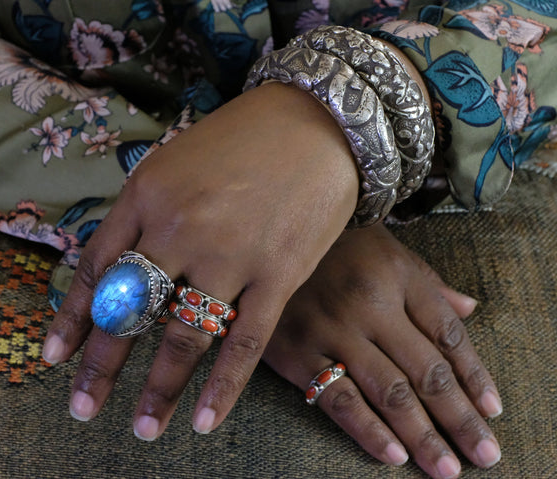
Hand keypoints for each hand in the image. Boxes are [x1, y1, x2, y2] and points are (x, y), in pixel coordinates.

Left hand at [41, 82, 359, 438]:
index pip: (96, 270)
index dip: (72, 319)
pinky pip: (243, 343)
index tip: (53, 358)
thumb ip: (143, 214)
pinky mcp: (277, 275)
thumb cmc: (242, 140)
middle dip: (101, 367)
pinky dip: (222, 388)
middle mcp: (178, 229)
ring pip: (182, 337)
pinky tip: (202, 422)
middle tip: (81, 409)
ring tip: (142, 429)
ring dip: (157, 390)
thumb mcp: (174, 162)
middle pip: (130, 311)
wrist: (317, 121)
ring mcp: (229, 255)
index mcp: (145, 196)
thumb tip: (116, 271)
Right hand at [263, 222, 501, 478]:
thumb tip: (470, 309)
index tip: (492, 411)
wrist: (260, 239)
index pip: (448, 334)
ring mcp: (332, 330)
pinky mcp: (297, 352)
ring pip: (388, 391)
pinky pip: (338, 398)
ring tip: (445, 467)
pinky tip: (393, 454)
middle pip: (426, 370)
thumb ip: (428, 283)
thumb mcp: (387, 251)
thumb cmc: (333, 247)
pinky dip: (368, 430)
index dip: (474, 376)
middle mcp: (369, 304)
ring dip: (421, 435)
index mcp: (396, 276)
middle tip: (483, 456)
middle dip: (459, 418)